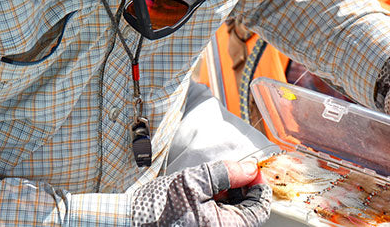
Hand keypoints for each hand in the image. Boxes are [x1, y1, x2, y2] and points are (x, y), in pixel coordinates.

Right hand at [128, 160, 266, 226]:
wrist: (130, 222)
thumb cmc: (158, 207)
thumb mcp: (194, 182)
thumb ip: (226, 174)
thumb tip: (249, 169)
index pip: (259, 208)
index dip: (259, 185)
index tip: (253, 169)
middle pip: (247, 211)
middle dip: (243, 188)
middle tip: (232, 171)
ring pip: (234, 214)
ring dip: (229, 195)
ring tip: (213, 182)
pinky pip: (220, 218)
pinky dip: (217, 203)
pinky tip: (205, 193)